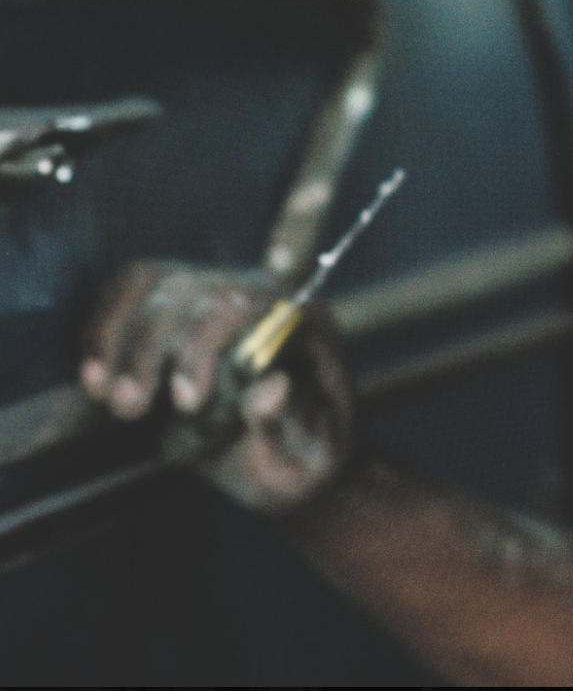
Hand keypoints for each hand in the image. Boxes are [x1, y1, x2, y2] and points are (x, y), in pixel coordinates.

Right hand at [79, 260, 351, 511]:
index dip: (201, 345)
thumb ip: (290, 425)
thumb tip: (274, 387)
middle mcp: (263, 295)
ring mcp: (220, 289)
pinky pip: (134, 287)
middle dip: (148, 348)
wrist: (285, 456)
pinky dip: (106, 325)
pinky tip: (96, 372)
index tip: (182, 402)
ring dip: (118, 337)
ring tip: (103, 393)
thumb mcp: (307, 457)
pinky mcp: (183, 298)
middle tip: (127, 408)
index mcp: (307, 324)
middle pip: (194, 292)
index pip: (248, 307)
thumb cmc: (299, 457)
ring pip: (157, 283)